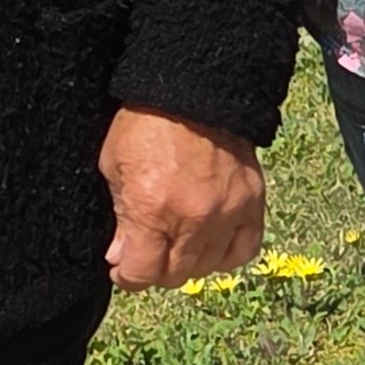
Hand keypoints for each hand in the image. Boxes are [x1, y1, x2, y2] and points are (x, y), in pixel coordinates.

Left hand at [100, 104, 262, 287]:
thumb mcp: (113, 166)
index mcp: (151, 210)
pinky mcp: (251, 202)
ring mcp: (226, 213)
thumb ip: (119, 216)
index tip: (122, 267)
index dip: (128, 277)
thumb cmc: (144, 123)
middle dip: (155, 270)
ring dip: (188, 263)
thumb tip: (120, 256)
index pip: (142, 274)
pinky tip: (210, 242)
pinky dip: (226, 253)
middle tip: (147, 253)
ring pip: (207, 267)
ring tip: (176, 244)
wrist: (190, 88)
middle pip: (174, 276)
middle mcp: (192, 219)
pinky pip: (243, 250)